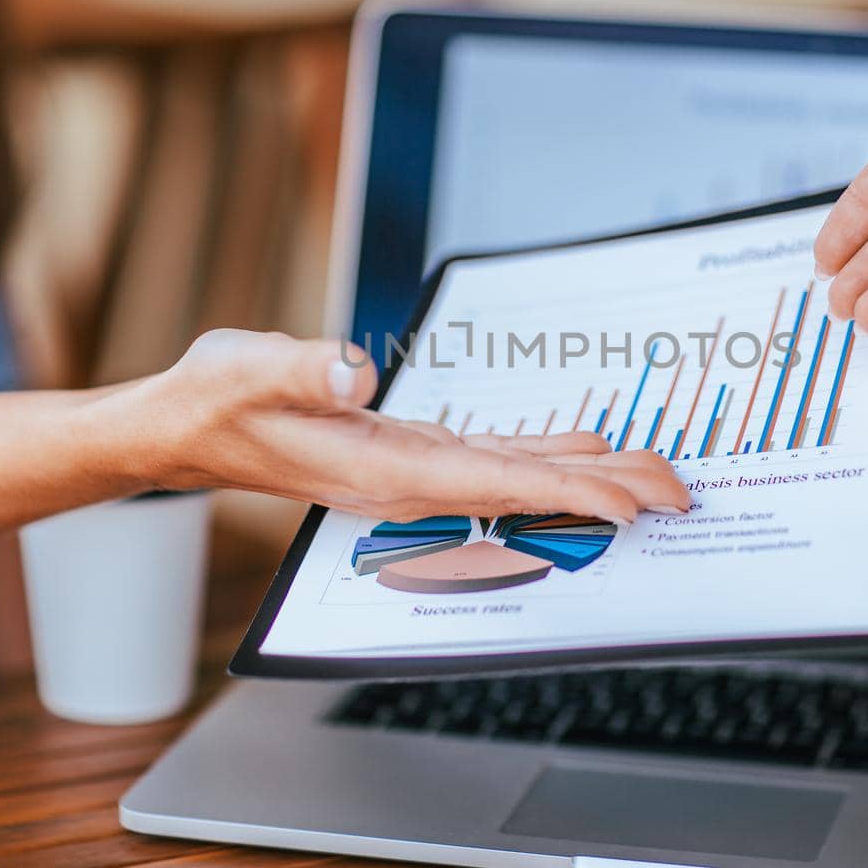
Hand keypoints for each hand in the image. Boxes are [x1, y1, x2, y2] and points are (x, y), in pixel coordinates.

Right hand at [117, 329, 690, 521]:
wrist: (185, 427)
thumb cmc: (214, 400)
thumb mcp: (245, 371)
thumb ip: (299, 368)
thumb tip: (352, 364)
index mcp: (383, 470)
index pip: (493, 482)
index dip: (567, 491)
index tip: (631, 503)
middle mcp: (411, 480)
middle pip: (527, 488)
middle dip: (605, 492)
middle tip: (681, 493)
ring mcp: (414, 470)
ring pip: (520, 475)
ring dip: (588, 476)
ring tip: (654, 476)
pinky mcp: (411, 451)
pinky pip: (496, 457)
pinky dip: (546, 451)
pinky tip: (582, 446)